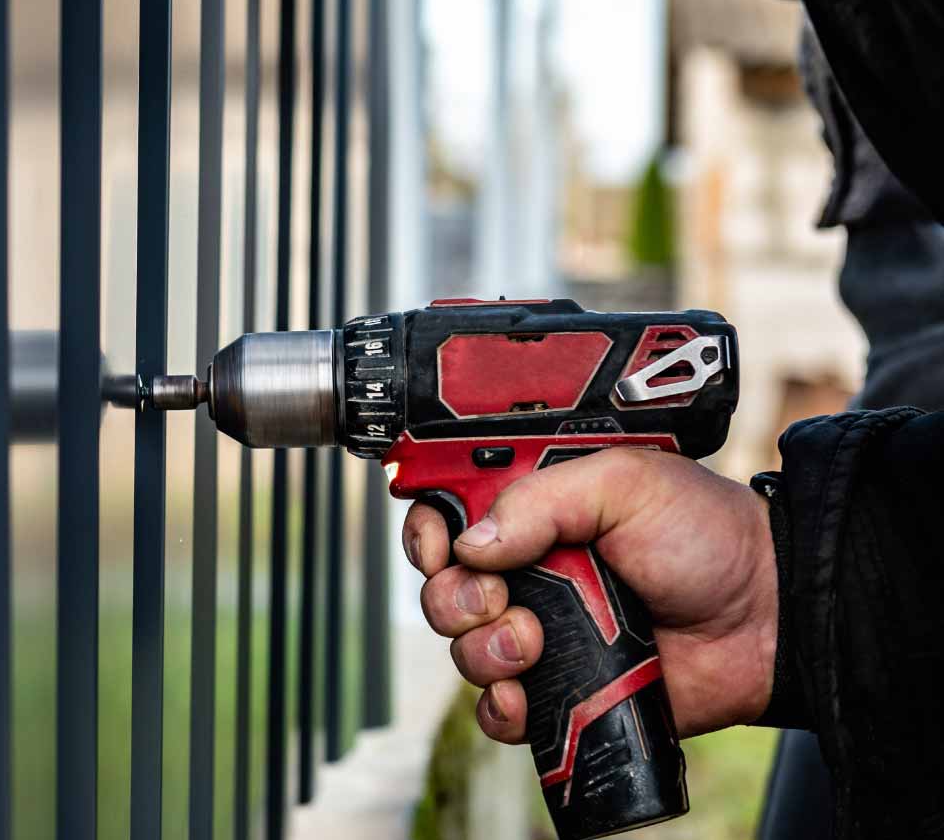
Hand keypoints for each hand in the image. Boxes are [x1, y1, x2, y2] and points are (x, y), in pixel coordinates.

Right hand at [401, 448, 777, 742]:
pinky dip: (499, 708)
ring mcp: (541, 634)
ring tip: (534, 643)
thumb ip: (542, 500)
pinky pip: (498, 712)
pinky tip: (523, 695)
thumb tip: (472, 544)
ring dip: (482, 651)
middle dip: (453, 598)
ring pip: (464, 652)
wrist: (768, 617)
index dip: (428, 535)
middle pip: (441, 590)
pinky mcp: (562, 692)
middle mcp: (526, 573)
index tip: (440, 548)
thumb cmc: (708, 536)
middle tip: (499, 597)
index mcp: (532, 513)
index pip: (446, 518)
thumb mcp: (626, 484)